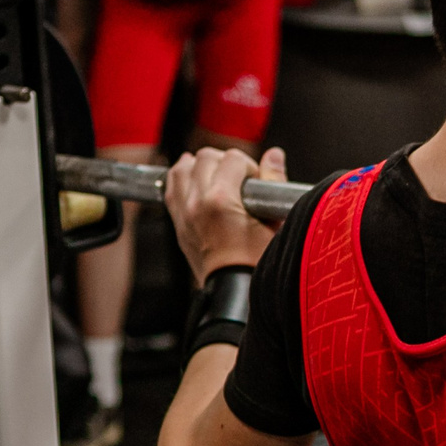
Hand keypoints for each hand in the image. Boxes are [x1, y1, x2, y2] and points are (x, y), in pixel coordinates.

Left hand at [166, 147, 288, 280]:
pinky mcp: (178, 222)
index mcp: (221, 199)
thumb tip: (273, 155)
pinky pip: (170, 187)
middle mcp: (196, 202)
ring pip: (182, 168)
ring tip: (215, 176)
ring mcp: (183, 213)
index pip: (232, 158)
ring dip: (199, 166)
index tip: (256, 182)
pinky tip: (195, 183)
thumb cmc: (258, 261)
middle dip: (224, 162)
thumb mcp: (274, 221)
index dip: (249, 166)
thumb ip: (273, 182)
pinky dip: (181, 179)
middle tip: (239, 179)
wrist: (234, 290)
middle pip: (205, 157)